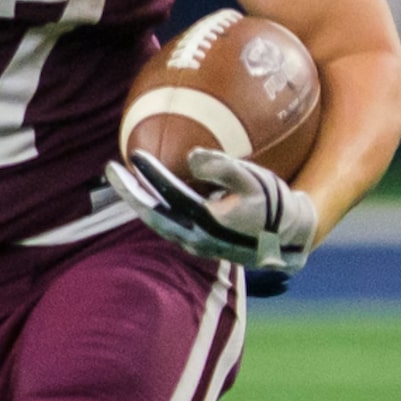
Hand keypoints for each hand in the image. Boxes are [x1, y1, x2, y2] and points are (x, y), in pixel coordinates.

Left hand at [107, 149, 316, 281]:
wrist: (291, 239)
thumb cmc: (273, 205)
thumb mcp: (253, 181)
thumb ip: (223, 167)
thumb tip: (190, 156)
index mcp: (208, 222)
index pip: (169, 196)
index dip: (150, 175)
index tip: (133, 155)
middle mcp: (197, 238)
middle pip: (153, 215)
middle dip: (130, 192)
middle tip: (110, 169)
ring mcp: (198, 245)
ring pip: (159, 223)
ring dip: (141, 202)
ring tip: (127, 181)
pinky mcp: (202, 245)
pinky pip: (170, 226)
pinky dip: (157, 210)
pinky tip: (154, 197)